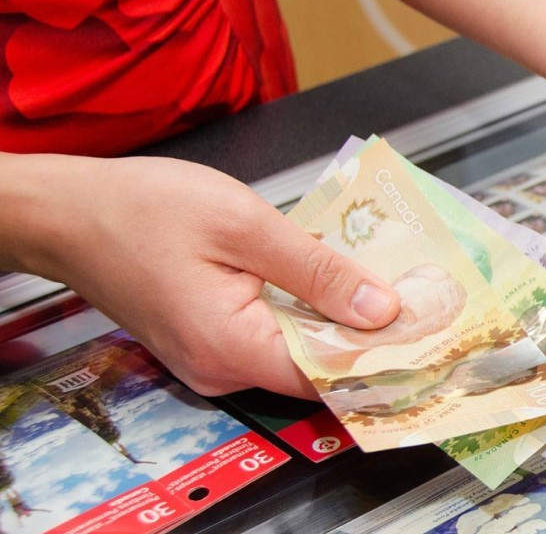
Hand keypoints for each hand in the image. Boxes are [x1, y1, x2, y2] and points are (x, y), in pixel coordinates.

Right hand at [9, 155, 398, 397]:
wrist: (68, 211)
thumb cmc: (143, 208)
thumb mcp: (245, 224)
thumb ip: (319, 271)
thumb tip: (384, 310)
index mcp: (231, 346)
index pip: (332, 374)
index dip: (389, 353)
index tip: (439, 329)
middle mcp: (222, 368)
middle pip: (320, 367)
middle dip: (375, 335)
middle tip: (432, 298)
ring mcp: (213, 359)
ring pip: (301, 351)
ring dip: (344, 321)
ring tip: (399, 284)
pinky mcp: (210, 341)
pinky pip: (275, 337)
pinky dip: (310, 314)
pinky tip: (341, 282)